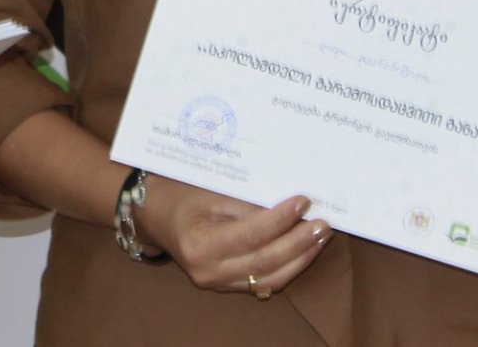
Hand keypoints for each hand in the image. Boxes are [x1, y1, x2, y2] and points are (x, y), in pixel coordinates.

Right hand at [135, 176, 330, 295]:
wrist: (155, 216)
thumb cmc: (180, 195)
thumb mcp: (210, 191)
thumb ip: (247, 203)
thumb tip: (289, 205)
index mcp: (199, 244)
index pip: (251, 234)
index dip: (280, 219)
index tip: (303, 200)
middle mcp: (208, 271)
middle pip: (265, 262)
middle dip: (299, 243)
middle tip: (322, 223)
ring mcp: (218, 283)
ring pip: (270, 279)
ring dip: (300, 258)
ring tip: (320, 236)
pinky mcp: (227, 286)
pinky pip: (264, 284)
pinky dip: (288, 268)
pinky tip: (304, 250)